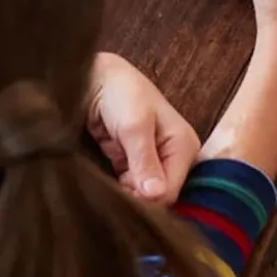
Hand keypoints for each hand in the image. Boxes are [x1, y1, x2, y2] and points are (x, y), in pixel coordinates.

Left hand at [86, 53, 199, 204]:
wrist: (93, 76)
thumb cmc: (119, 92)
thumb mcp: (134, 125)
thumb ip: (145, 161)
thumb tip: (155, 196)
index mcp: (184, 146)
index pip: (172, 191)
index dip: (148, 199)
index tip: (123, 190)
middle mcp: (175, 157)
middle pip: (161, 196)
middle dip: (138, 196)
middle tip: (114, 184)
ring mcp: (154, 160)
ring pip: (145, 193)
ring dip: (127, 192)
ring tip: (109, 179)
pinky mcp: (134, 162)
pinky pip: (131, 186)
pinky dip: (120, 186)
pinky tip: (107, 181)